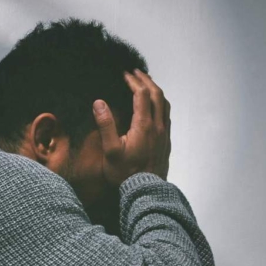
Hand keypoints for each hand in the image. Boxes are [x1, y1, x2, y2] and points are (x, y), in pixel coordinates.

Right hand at [92, 69, 171, 186]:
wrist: (146, 193)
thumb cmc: (126, 175)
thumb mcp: (111, 151)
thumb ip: (106, 125)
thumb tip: (99, 103)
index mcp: (144, 126)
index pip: (141, 94)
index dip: (133, 81)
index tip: (124, 74)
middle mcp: (158, 127)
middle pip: (157, 95)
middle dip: (146, 81)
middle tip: (136, 72)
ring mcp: (164, 135)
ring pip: (165, 105)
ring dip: (156, 91)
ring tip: (146, 84)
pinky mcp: (166, 142)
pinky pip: (167, 116)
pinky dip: (160, 104)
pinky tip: (154, 107)